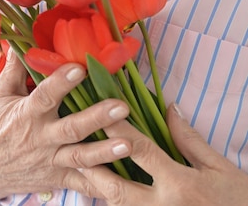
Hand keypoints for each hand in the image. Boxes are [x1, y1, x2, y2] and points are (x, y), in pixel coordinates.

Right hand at [0, 51, 132, 201]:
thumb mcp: (1, 95)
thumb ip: (15, 67)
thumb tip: (19, 35)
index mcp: (26, 114)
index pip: (45, 96)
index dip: (62, 82)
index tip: (80, 68)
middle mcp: (40, 138)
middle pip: (72, 128)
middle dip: (97, 117)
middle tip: (122, 106)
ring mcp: (50, 161)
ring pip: (81, 157)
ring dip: (105, 152)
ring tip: (128, 144)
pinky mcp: (57, 178)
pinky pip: (82, 183)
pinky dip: (101, 184)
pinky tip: (123, 180)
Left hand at [79, 103, 247, 204]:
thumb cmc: (238, 199)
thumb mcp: (219, 167)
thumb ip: (189, 139)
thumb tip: (169, 109)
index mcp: (180, 185)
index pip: (140, 151)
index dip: (116, 129)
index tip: (99, 110)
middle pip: (118, 190)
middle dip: (94, 169)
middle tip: (74, 149)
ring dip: (99, 190)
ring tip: (82, 170)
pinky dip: (116, 204)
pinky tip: (105, 191)